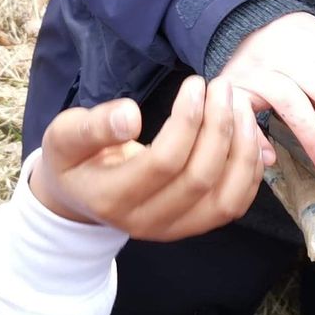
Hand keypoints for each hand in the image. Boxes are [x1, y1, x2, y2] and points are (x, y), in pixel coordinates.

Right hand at [30, 76, 268, 239]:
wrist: (80, 197)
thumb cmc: (74, 158)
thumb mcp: (65, 135)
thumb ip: (93, 126)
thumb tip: (130, 116)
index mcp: (110, 197)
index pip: (163, 161)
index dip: (187, 121)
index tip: (195, 84)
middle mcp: (145, 222)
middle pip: (199, 178)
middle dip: (219, 127)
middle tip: (222, 87)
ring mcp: (173, 230)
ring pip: (225, 199)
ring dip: (242, 150)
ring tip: (242, 107)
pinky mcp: (193, 227)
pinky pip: (234, 205)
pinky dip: (249, 170)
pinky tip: (248, 135)